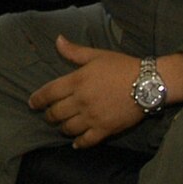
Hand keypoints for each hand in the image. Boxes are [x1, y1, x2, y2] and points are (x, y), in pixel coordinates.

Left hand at [27, 35, 142, 148]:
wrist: (150, 83)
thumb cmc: (123, 66)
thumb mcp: (97, 55)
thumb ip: (74, 52)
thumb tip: (57, 40)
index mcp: (77, 81)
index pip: (48, 93)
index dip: (37, 99)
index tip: (32, 104)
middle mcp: (81, 100)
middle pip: (55, 113)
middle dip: (49, 115)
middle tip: (49, 115)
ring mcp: (93, 117)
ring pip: (68, 128)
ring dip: (62, 128)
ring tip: (63, 126)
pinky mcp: (105, 129)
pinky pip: (86, 141)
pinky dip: (79, 143)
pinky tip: (76, 143)